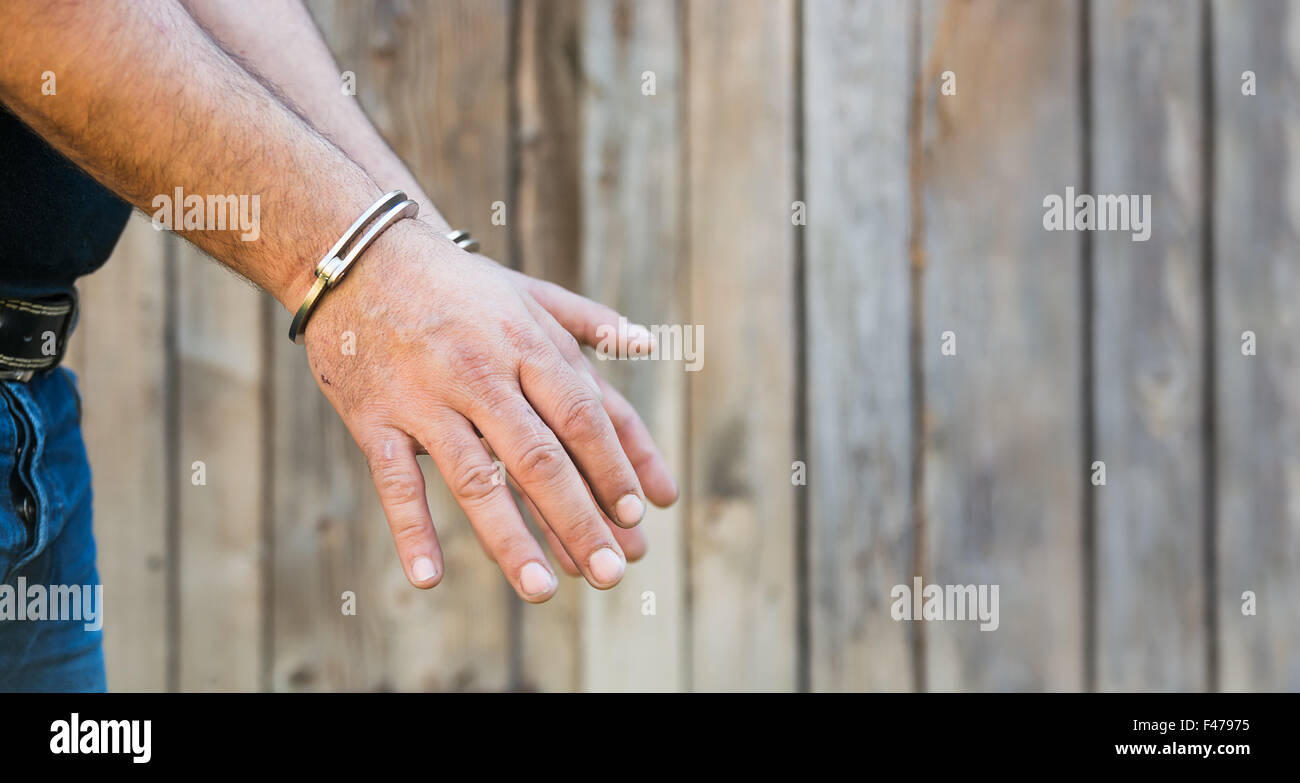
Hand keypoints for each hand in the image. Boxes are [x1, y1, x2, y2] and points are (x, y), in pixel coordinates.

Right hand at [300, 219, 676, 600]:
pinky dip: (411, 528)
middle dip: (580, 519)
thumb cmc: (456, 283)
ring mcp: (426, 397)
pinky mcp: (374, 417)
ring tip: (545, 590)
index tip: (642, 514)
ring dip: (511, 538)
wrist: (357, 256)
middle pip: (540, 457)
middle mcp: (481, 371)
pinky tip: (429, 578)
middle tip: (613, 573)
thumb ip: (589, 322)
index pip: (583, 415)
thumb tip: (647, 345)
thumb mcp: (528, 292)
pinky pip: (395, 479)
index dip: (614, 466)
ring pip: (475, 478)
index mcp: (526, 343)